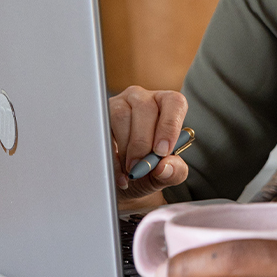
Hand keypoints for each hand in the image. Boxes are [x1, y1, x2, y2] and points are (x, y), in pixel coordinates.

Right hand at [109, 86, 188, 205]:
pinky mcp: (102, 116)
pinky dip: (111, 155)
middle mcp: (145, 99)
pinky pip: (102, 129)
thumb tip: (165, 167)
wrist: (127, 176)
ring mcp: (121, 104)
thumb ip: (175, 171)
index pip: (174, 102)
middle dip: (143, 142)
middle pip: (146, 109)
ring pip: (121, 115)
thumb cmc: (151, 167)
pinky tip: (118, 172)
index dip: (169, 126)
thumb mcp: (167, 173)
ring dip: (125, 147)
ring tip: (130, 169)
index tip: (162, 151)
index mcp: (169, 105)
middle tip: (141, 166)